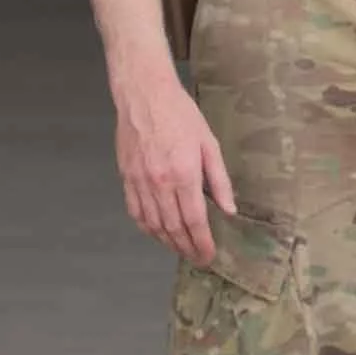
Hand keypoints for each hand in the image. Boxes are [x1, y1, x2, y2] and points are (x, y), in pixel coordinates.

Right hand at [112, 60, 236, 263]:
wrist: (144, 96)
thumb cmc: (181, 115)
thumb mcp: (209, 144)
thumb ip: (219, 179)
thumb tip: (229, 209)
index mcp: (184, 174)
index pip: (194, 220)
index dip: (202, 242)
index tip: (209, 255)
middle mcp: (159, 182)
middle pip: (173, 227)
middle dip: (186, 248)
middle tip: (197, 259)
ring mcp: (139, 181)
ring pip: (152, 224)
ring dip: (167, 242)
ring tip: (180, 250)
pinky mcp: (126, 177)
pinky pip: (135, 211)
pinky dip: (146, 227)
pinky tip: (157, 233)